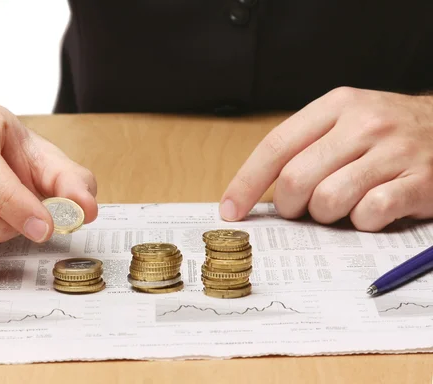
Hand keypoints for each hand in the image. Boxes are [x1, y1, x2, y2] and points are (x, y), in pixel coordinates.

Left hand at [219, 87, 432, 230]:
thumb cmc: (386, 134)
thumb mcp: (345, 122)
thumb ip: (305, 147)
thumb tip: (255, 192)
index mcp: (337, 106)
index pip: (276, 146)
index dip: (246, 182)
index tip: (231, 209)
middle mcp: (364, 124)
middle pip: (296, 179)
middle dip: (289, 205)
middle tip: (302, 208)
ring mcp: (393, 152)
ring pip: (328, 200)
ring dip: (326, 215)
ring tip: (341, 206)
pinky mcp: (420, 181)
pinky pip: (369, 214)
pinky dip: (362, 222)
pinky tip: (371, 211)